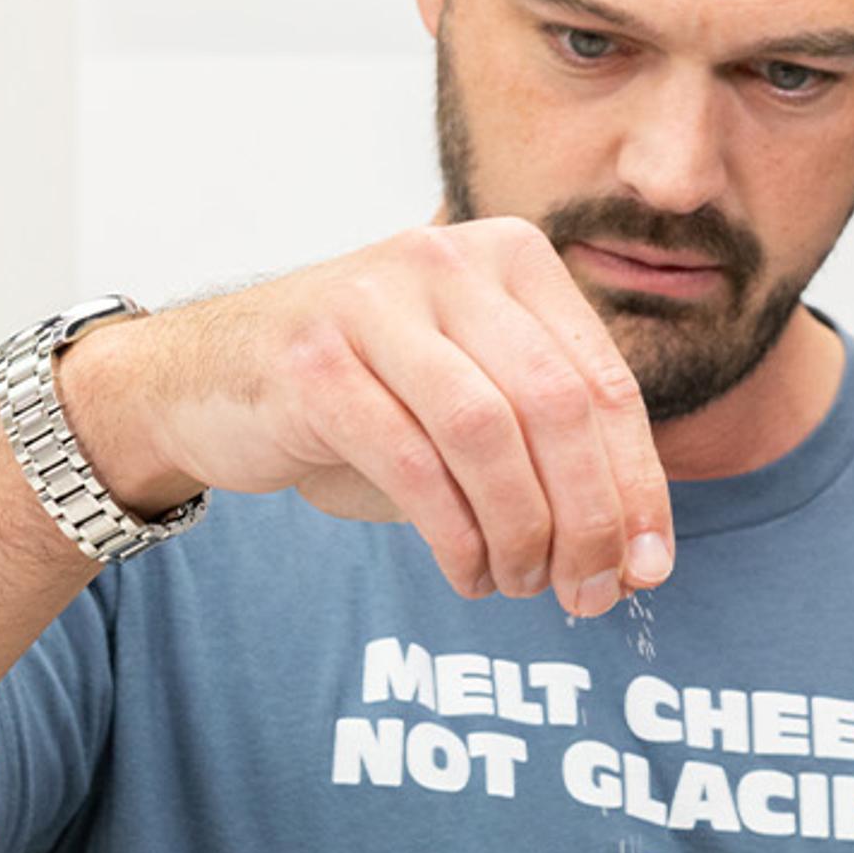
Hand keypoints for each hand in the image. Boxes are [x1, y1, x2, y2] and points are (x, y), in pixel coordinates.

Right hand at [62, 220, 676, 616]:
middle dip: (589, 519)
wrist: (205, 383)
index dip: (638, 486)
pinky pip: (415, 464)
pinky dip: (456, 535)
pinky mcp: (315, 363)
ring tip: (522, 584)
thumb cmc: (359, 401)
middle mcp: (446, 260)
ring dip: (522, 531)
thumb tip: (641, 558)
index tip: (648, 568)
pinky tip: (469, 573)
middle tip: (591, 594)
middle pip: (559, 407)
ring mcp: (374, 303)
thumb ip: (553, 455)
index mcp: (509, 258)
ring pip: (491, 434)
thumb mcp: (471, 405)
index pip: (605, 383)